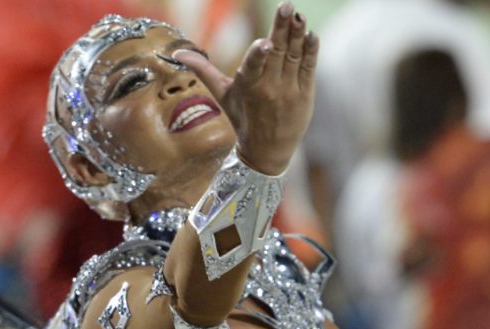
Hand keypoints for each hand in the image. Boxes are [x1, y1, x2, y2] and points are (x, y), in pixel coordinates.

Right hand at [173, 1, 317, 175]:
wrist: (266, 152)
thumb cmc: (242, 118)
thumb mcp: (222, 95)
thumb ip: (204, 70)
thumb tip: (178, 54)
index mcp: (247, 86)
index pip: (252, 67)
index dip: (258, 55)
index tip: (264, 43)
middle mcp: (268, 88)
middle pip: (276, 52)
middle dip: (282, 28)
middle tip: (288, 6)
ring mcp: (288, 91)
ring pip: (293, 56)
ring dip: (298, 34)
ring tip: (300, 16)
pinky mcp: (304, 95)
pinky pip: (308, 68)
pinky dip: (311, 51)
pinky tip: (312, 35)